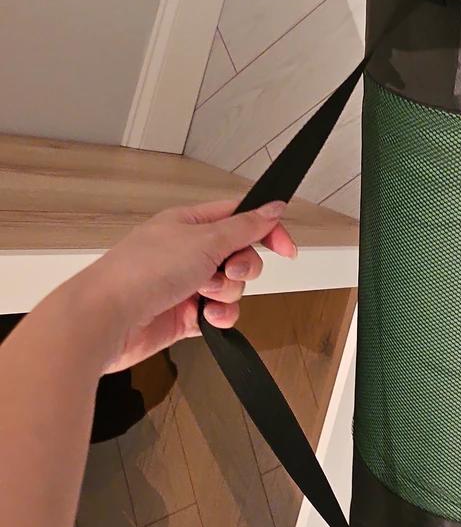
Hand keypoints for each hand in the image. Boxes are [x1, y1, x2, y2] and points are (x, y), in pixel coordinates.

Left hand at [66, 198, 296, 373]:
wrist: (106, 319)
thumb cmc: (141, 272)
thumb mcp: (204, 240)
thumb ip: (245, 227)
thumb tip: (273, 207)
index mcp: (190, 223)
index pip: (241, 218)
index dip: (267, 230)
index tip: (287, 249)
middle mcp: (188, 251)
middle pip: (240, 255)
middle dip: (243, 268)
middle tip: (228, 272)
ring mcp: (185, 284)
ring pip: (231, 288)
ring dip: (227, 295)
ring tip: (204, 297)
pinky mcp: (183, 315)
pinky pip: (218, 314)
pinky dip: (218, 317)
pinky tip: (206, 318)